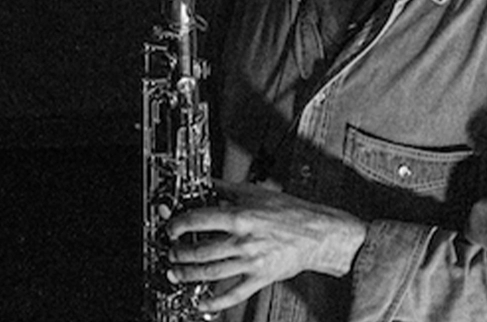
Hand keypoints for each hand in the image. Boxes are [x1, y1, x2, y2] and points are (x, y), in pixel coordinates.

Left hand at [167, 179, 367, 313]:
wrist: (317, 234)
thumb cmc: (290, 213)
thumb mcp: (257, 192)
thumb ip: (228, 189)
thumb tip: (206, 183)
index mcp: (241, 216)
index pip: (199, 219)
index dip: (178, 224)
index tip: (170, 228)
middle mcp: (243, 241)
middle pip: (200, 250)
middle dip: (179, 254)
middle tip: (170, 253)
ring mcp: (251, 262)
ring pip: (210, 273)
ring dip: (188, 275)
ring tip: (176, 273)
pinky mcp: (259, 278)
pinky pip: (233, 295)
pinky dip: (214, 302)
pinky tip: (201, 303)